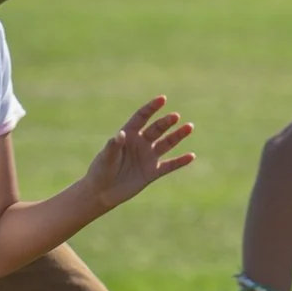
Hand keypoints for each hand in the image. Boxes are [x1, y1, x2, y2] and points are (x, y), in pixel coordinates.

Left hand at [81, 96, 195, 210]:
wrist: (102, 192)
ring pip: (166, 144)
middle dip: (166, 122)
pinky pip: (169, 165)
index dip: (151, 108)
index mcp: (128, 135)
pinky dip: (180, 161)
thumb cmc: (100, 170)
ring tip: (189, 127)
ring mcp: (148, 157)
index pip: (141, 117)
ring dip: (178, 136)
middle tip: (175, 116)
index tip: (162, 99)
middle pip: (156, 129)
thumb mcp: (106, 157)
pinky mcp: (152, 172)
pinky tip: (191, 156)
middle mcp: (140, 143)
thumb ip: (113, 146)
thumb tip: (121, 134)